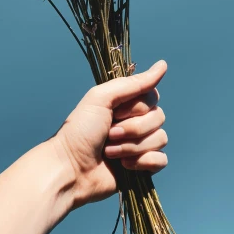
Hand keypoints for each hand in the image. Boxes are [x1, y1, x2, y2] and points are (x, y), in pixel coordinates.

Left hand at [50, 61, 168, 208]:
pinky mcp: (143, 166)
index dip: (137, 106)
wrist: (70, 169)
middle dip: (132, 128)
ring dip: (132, 147)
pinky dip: (143, 162)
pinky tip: (124, 166)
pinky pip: (161, 160)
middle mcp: (135, 121)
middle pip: (159, 118)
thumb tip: (163, 64)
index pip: (152, 96)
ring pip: (160, 139)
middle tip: (109, 134)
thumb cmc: (80, 131)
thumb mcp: (102, 98)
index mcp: (125, 104)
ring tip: (110, 152)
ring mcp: (140, 144)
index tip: (116, 111)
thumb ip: (134, 83)